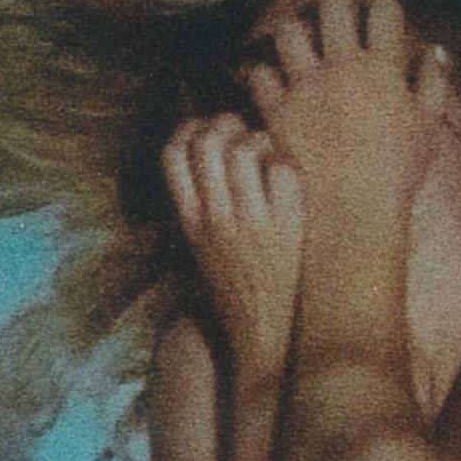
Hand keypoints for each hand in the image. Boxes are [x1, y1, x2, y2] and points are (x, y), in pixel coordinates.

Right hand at [161, 112, 302, 386]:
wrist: (262, 336)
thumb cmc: (234, 293)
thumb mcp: (200, 253)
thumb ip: (197, 209)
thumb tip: (206, 166)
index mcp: (190, 222)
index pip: (172, 154)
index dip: (188, 129)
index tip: (207, 130)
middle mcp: (215, 219)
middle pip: (206, 142)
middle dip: (226, 123)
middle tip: (244, 134)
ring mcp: (250, 222)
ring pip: (243, 149)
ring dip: (258, 140)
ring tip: (269, 156)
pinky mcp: (285, 229)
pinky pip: (281, 171)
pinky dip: (285, 165)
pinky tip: (289, 180)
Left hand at [241, 0, 454, 227]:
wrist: (354, 212)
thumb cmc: (398, 174)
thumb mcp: (428, 128)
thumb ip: (433, 85)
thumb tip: (433, 53)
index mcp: (383, 68)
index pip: (383, 9)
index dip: (383, 9)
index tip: (380, 21)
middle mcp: (342, 68)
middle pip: (333, 5)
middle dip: (337, 6)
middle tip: (337, 22)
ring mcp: (306, 87)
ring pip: (289, 30)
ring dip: (296, 34)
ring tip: (301, 48)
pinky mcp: (278, 110)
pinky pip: (261, 74)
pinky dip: (266, 77)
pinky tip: (276, 86)